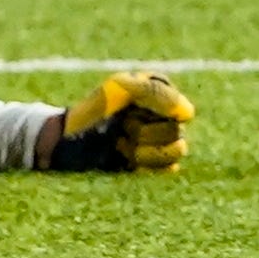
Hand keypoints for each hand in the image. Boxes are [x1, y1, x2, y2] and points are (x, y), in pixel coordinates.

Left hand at [44, 69, 191, 173]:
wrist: (71, 140)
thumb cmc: (94, 110)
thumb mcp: (119, 89)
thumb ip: (153, 92)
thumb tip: (187, 112)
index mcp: (162, 93)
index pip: (179, 107)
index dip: (155, 111)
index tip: (131, 109)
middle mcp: (168, 115)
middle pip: (176, 130)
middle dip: (144, 131)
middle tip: (121, 125)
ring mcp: (165, 139)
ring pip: (177, 150)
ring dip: (143, 148)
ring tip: (121, 141)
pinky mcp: (159, 162)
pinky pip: (169, 167)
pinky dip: (145, 162)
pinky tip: (126, 155)